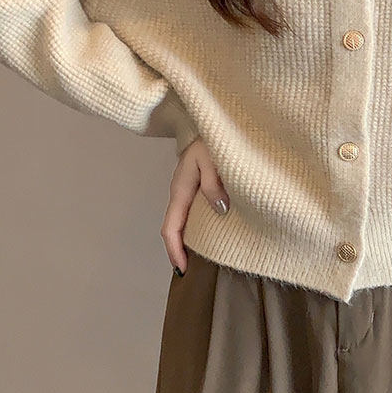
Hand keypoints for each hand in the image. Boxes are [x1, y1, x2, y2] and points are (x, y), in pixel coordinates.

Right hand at [161, 138, 229, 274]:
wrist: (210, 121)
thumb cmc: (212, 138)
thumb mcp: (213, 158)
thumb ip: (214, 183)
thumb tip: (220, 209)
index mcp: (181, 189)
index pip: (171, 227)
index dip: (175, 251)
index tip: (183, 270)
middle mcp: (181, 192)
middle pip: (175, 228)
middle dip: (180, 251)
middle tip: (192, 271)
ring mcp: (188, 189)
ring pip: (184, 221)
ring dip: (189, 240)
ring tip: (200, 259)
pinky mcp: (197, 186)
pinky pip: (194, 212)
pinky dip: (197, 227)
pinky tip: (210, 233)